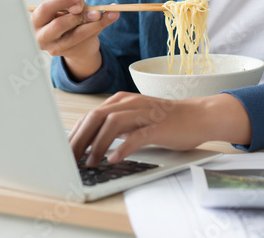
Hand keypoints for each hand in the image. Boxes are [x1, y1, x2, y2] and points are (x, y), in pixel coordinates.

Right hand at [31, 0, 118, 80]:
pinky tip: (113, 15)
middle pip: (59, 25)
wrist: (74, 43)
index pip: (45, 9)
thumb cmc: (67, 19)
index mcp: (37, 21)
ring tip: (110, 13)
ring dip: (95, 22)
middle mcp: (42, 37)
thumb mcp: (67, 8)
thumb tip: (80, 6)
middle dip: (79, 15)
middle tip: (94, 10)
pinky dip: (103, 25)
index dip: (62, 1)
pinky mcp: (72, 53)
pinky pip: (88, 39)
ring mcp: (56, 48)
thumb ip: (73, 4)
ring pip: (77, 34)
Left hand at [69, 92, 251, 165]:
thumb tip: (92, 142)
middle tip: (70, 158)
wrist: (198, 115)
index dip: (75, 133)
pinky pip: (136, 136)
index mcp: (121, 101)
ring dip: (98, 144)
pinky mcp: (158, 125)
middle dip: (79, 139)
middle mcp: (129, 103)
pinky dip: (122, 148)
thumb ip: (117, 127)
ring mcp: (144, 112)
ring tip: (90, 162)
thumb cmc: (166, 120)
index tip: (65, 150)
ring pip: (112, 124)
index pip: (90, 115)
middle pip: (95, 117)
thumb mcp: (136, 120)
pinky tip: (113, 159)